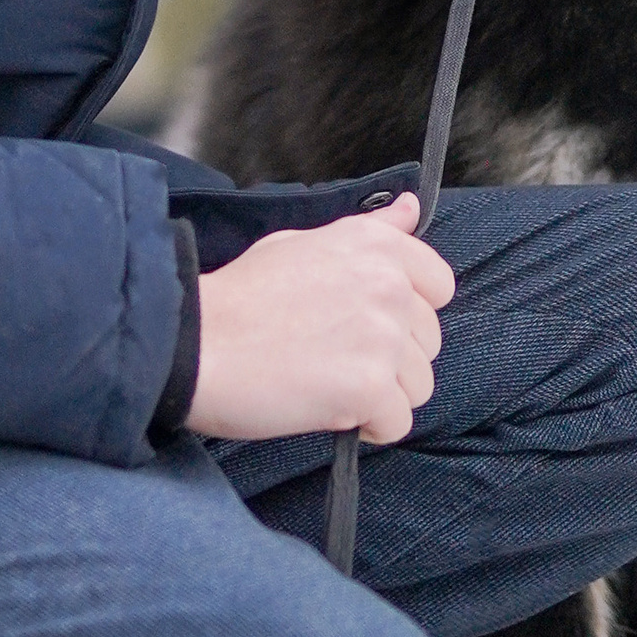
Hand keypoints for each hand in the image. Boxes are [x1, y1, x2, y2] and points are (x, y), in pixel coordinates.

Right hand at [185, 194, 453, 445]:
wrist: (197, 343)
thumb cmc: (241, 297)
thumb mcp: (304, 242)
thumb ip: (368, 231)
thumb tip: (413, 210)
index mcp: (376, 246)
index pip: (438, 286)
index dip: (408, 313)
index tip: (368, 324)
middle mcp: (389, 285)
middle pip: (428, 343)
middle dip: (390, 359)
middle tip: (333, 358)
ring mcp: (383, 336)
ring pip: (418, 386)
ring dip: (381, 395)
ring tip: (328, 384)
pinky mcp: (370, 386)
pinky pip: (397, 423)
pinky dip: (367, 427)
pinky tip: (328, 410)